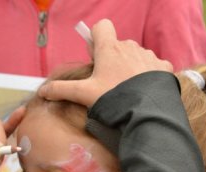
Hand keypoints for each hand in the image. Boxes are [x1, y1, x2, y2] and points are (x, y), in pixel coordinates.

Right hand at [38, 19, 172, 106]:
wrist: (147, 111)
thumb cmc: (113, 98)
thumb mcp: (83, 95)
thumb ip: (61, 90)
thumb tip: (43, 91)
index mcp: (110, 49)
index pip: (102, 27)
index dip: (96, 38)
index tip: (94, 55)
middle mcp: (130, 47)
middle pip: (117, 44)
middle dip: (111, 58)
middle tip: (106, 81)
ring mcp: (148, 56)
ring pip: (135, 55)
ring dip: (129, 67)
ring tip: (126, 89)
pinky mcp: (163, 67)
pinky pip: (153, 66)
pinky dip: (147, 75)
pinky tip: (143, 91)